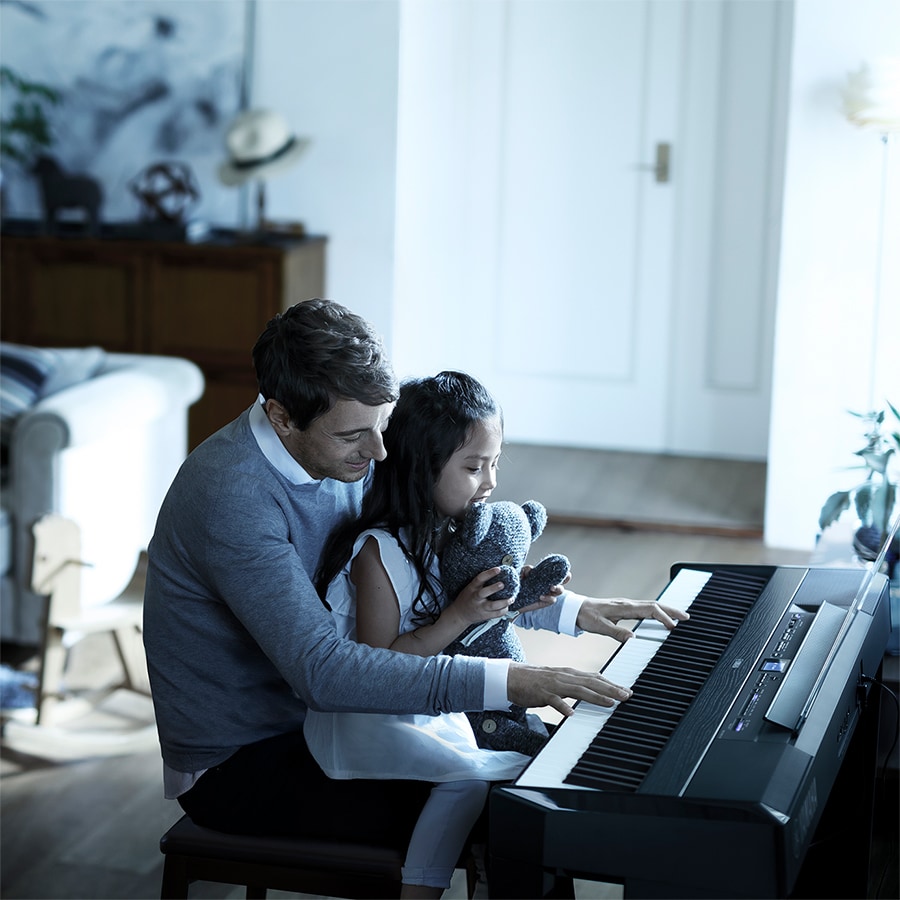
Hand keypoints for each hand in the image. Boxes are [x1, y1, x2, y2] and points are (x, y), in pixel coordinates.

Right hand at [447, 567, 512, 626]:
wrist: (460, 614)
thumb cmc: (468, 597)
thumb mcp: (470, 588)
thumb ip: (481, 583)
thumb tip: (498, 572)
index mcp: (472, 588)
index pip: (479, 579)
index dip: (489, 573)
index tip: (498, 569)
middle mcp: (476, 598)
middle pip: (484, 593)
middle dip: (494, 588)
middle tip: (502, 584)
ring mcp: (481, 608)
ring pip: (493, 606)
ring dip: (504, 602)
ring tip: (512, 598)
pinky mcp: (485, 616)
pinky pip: (496, 614)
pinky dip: (504, 610)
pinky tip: (507, 606)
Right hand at [507, 662, 631, 717]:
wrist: (512, 677)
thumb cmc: (536, 680)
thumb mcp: (559, 679)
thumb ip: (574, 684)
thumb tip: (592, 689)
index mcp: (569, 673)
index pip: (595, 677)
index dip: (611, 684)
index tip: (626, 690)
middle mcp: (564, 676)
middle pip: (591, 682)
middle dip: (610, 689)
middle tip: (627, 695)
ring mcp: (553, 685)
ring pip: (578, 690)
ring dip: (595, 696)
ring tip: (610, 703)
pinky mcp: (542, 693)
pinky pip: (554, 701)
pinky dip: (563, 706)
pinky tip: (571, 713)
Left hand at [514, 564, 570, 613]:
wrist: (513, 598)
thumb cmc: (519, 584)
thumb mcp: (521, 574)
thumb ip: (526, 569)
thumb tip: (531, 569)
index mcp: (546, 576)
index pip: (558, 572)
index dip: (563, 570)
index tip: (562, 569)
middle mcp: (549, 584)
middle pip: (564, 580)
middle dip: (565, 579)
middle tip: (558, 577)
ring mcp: (548, 593)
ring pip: (559, 591)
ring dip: (557, 588)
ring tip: (551, 587)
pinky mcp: (545, 602)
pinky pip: (552, 600)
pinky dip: (548, 597)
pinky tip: (541, 596)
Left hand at [575, 598, 688, 642]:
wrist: (575, 609)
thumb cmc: (585, 616)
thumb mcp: (599, 627)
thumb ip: (615, 633)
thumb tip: (633, 639)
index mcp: (624, 608)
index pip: (650, 609)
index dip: (663, 617)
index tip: (673, 626)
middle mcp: (627, 604)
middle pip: (655, 605)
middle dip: (672, 610)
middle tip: (687, 617)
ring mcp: (626, 605)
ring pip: (651, 605)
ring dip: (666, 610)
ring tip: (680, 617)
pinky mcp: (624, 608)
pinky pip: (645, 608)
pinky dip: (656, 612)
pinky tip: (660, 617)